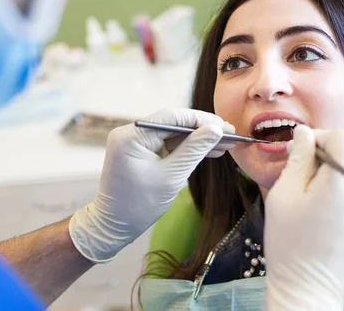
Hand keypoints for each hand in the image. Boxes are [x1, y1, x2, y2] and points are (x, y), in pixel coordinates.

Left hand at [69, 108, 234, 262]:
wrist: (114, 226)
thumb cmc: (140, 205)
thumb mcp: (172, 176)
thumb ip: (194, 149)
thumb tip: (216, 129)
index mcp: (132, 137)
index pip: (171, 117)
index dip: (200, 119)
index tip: (224, 125)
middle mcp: (130, 133)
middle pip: (173, 123)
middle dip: (202, 129)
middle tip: (229, 133)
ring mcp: (135, 141)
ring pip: (173, 134)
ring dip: (197, 139)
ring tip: (225, 143)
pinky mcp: (140, 150)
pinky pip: (167, 144)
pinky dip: (186, 148)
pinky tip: (209, 150)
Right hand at [264, 125, 343, 310]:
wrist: (308, 291)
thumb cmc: (289, 245)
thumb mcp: (283, 196)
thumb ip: (298, 159)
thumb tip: (305, 134)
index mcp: (341, 184)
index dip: (324, 137)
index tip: (304, 151)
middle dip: (321, 163)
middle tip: (296, 184)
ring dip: (328, 184)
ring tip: (307, 210)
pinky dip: (338, 201)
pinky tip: (320, 222)